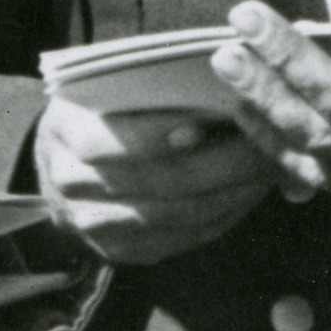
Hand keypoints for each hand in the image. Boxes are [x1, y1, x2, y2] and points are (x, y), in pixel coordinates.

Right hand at [32, 91, 276, 266]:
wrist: (58, 172)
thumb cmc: (95, 114)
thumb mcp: (102, 88)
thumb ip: (146, 85)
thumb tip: (223, 78)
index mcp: (65, 133)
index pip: (115, 139)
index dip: (164, 134)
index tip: (213, 118)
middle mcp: (74, 186)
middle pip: (161, 181)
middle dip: (226, 161)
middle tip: (270, 139)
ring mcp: (99, 226)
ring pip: (183, 215)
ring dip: (238, 190)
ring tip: (272, 163)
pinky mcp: (125, 252)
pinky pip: (189, 237)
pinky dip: (229, 213)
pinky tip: (252, 189)